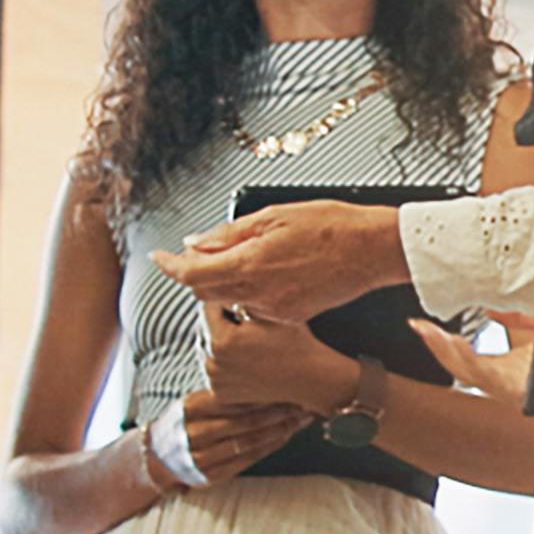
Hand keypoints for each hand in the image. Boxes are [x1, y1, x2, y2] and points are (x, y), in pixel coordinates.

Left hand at [163, 200, 411, 319]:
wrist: (374, 251)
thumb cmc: (332, 226)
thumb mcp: (274, 216)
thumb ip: (229, 234)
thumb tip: (194, 243)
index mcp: (251, 265)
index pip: (191, 274)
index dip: (169, 266)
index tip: (159, 257)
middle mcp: (259, 294)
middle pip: (204, 292)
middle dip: (195, 273)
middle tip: (201, 250)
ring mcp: (275, 310)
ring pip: (229, 301)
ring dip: (222, 282)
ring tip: (242, 255)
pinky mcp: (291, 317)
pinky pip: (255, 307)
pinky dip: (248, 291)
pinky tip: (268, 271)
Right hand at [168, 395, 324, 484]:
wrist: (158, 456)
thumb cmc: (187, 422)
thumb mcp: (194, 402)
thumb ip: (222, 392)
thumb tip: (263, 373)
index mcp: (191, 408)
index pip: (233, 400)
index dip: (263, 393)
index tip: (288, 383)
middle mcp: (195, 434)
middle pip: (245, 421)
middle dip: (279, 411)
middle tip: (303, 401)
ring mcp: (203, 457)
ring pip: (249, 442)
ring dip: (280, 430)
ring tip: (301, 418)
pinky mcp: (212, 475)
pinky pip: (247, 460)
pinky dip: (269, 447)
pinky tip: (286, 435)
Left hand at [195, 303, 357, 414]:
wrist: (310, 377)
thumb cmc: (294, 340)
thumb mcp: (269, 310)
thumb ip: (240, 296)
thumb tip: (219, 284)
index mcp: (222, 339)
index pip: (207, 307)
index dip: (223, 300)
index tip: (238, 301)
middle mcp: (212, 362)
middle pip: (203, 328)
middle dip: (218, 321)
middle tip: (242, 319)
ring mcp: (215, 380)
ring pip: (205, 348)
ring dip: (217, 340)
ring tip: (243, 339)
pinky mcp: (219, 392)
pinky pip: (212, 368)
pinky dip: (221, 361)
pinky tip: (242, 357)